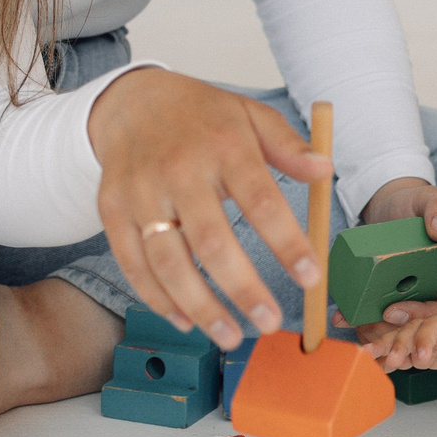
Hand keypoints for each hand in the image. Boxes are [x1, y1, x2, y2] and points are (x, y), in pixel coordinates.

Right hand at [88, 68, 325, 349]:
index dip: (287, 243)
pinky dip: (157, 298)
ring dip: (200, 306)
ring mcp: (140, 192)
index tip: (311, 277)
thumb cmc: (203, 116)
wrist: (131, 102)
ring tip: (231, 335)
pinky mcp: (112, 210)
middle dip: (243, 289)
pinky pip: (133, 263)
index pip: (261, 200)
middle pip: (212, 240)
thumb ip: (288, 146)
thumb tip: (324, 170)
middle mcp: (179, 171)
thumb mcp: (251, 117)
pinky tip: (186, 320)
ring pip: (168, 261)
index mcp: (224, 146)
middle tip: (270, 322)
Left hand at [361, 177, 436, 320]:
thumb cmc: (415, 203)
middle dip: (393, 333)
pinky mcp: (393, 298)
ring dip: (374, 330)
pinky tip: (342, 318)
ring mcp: (414, 298)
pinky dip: (362, 321)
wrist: (390, 207)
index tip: (394, 312)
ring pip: (398, 325)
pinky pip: (380, 317)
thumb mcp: (430, 200)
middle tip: (367, 329)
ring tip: (350, 322)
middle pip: (421, 323)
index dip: (422, 316)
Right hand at [362, 302, 436, 376]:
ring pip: (396, 341)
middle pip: (409, 332)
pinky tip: (370, 367)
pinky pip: (396, 355)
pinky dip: (383, 360)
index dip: (425, 340)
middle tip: (392, 360)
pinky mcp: (415, 351)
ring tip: (364, 357)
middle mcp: (428, 327)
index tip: (422, 357)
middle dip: (398, 345)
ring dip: (381, 349)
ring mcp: (419, 338)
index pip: (432, 327)